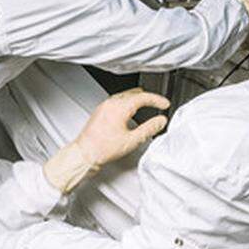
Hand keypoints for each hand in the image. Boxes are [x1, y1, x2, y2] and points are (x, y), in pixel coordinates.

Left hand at [43, 89, 169, 192]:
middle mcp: (110, 103)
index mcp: (119, 108)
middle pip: (134, 93)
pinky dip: (127, 102)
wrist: (84, 154)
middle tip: (158, 103)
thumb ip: (149, 129)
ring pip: (125, 96)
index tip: (164, 104)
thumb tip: (160, 121)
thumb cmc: (102, 149)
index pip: (143, 97)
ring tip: (146, 104)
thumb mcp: (132, 140)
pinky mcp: (100, 111)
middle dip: (148, 97)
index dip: (156, 100)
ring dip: (137, 99)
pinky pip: (117, 100)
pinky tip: (129, 110)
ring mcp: (104, 106)